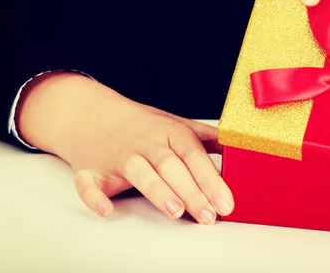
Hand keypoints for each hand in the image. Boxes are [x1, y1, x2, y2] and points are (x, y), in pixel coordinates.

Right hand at [16, 72, 232, 223]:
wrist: (93, 113)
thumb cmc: (143, 125)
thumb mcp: (178, 125)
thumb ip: (207, 139)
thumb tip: (240, 149)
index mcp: (170, 132)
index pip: (194, 156)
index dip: (211, 179)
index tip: (226, 202)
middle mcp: (147, 143)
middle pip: (171, 166)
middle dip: (191, 191)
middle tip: (208, 215)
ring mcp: (119, 155)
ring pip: (139, 172)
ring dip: (156, 190)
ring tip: (175, 210)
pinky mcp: (92, 169)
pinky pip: (89, 182)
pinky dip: (94, 197)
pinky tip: (106, 210)